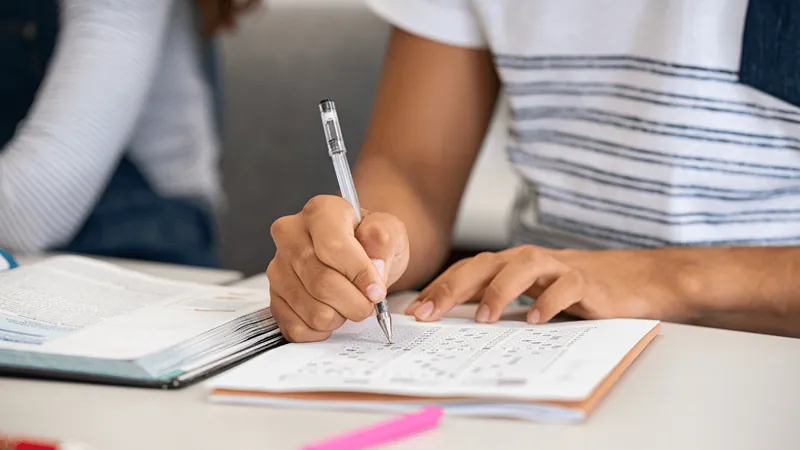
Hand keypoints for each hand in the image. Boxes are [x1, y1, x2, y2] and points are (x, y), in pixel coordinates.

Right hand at [267, 195, 409, 341]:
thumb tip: (374, 267)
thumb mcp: (389, 232)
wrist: (358, 257)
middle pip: (322, 283)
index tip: (377, 291)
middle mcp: (291, 235)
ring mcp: (278, 268)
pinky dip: (322, 329)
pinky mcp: (274, 297)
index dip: (359, 275)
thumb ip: (384, 243)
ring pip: (312, 310)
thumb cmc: (370, 243)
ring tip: (348, 302)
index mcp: (320, 211)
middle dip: (355, 302)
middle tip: (369, 303)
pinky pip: (298, 327)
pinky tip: (332, 312)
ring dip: (340, 316)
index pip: (333, 247)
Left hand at [405, 245, 694, 324]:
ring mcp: (558, 267)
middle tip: (429, 313)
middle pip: (484, 265)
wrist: (634, 279)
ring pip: (522, 267)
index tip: (414, 312)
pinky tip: (536, 320)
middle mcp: (529, 260)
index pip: (467, 271)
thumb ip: (499, 301)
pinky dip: (549, 302)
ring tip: (483, 318)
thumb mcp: (531, 294)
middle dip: (452, 288)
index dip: (439, 288)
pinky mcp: (587, 281)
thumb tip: (454, 321)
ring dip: (499, 291)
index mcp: (511, 264)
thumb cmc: (575, 290)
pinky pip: (565, 287)